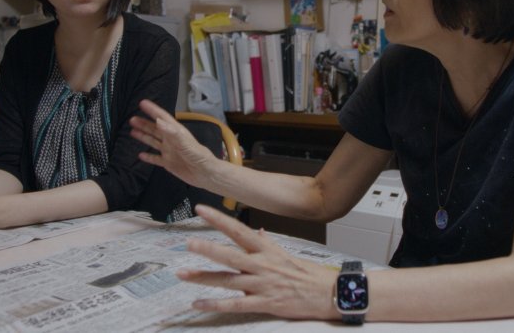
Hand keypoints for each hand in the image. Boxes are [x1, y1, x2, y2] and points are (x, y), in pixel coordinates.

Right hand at [129, 99, 222, 189]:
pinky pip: (155, 159)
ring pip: (153, 142)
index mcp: (176, 132)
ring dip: (143, 136)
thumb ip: (172, 133)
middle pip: (155, 129)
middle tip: (132, 119)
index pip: (162, 118)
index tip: (142, 103)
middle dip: (144, 123)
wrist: (205, 174)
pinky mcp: (168, 163)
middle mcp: (171, 140)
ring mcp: (169, 152)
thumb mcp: (186, 143)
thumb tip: (159, 122)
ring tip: (132, 131)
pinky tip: (140, 155)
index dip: (153, 110)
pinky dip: (148, 157)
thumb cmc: (199, 156)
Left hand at [177, 205, 337, 319]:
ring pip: (228, 279)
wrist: (330, 293)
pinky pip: (235, 305)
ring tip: (183, 273)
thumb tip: (259, 231)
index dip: (219, 219)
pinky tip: (198, 303)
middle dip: (207, 248)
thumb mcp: (286, 253)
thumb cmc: (308, 273)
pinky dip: (215, 304)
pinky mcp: (265, 304)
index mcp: (267, 249)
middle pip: (230, 254)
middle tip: (188, 242)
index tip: (201, 209)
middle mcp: (262, 264)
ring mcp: (262, 285)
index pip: (239, 230)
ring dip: (203, 277)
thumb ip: (268, 243)